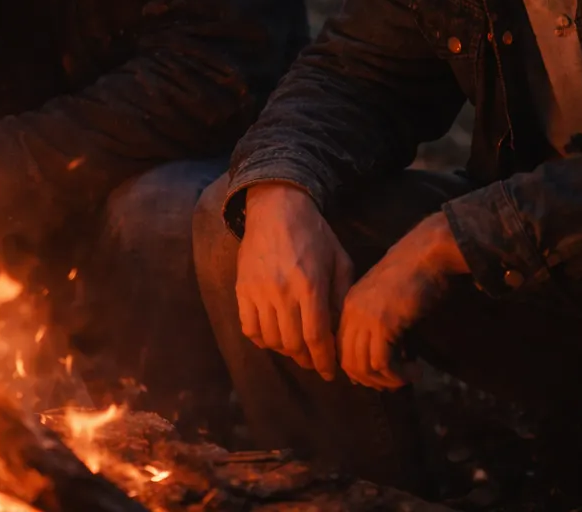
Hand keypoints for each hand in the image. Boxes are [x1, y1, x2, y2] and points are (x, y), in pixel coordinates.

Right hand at [236, 182, 353, 381]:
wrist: (276, 208)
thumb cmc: (314, 233)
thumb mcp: (339, 261)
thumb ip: (340, 297)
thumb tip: (339, 331)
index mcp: (310, 286)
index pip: (316, 338)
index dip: (324, 361)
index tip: (330, 372)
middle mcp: (282, 292)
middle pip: (292, 344)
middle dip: (306, 359)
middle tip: (314, 361)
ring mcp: (258, 291)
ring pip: (270, 339)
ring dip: (284, 351)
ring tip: (294, 348)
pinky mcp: (242, 288)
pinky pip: (249, 327)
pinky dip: (261, 339)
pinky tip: (272, 336)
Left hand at [338, 212, 465, 389]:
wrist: (425, 255)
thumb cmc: (412, 275)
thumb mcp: (385, 301)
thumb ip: (377, 324)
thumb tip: (379, 360)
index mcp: (348, 306)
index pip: (340, 347)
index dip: (357, 368)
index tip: (378, 377)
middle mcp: (351, 313)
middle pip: (347, 361)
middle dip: (370, 380)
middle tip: (393, 383)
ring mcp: (364, 318)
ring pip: (362, 366)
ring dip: (386, 381)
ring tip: (406, 379)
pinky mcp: (382, 323)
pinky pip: (381, 363)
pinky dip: (397, 375)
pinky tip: (414, 371)